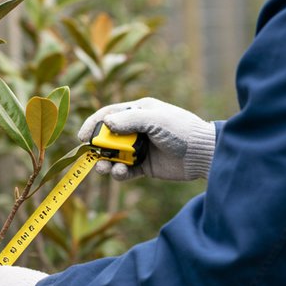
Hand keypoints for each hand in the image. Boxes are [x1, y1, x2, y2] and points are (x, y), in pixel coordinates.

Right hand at [78, 97, 215, 180]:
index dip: (93, 124)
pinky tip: (119, 173)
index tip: (82, 137)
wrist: (203, 154)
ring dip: (106, 162)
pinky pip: (125, 170)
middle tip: (93, 157)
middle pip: (108, 137)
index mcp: (139, 111)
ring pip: (114, 155)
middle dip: (98, 147)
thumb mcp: (155, 120)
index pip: (109, 115)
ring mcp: (140, 148)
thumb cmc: (182, 130)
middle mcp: (137, 129)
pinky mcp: (145, 166)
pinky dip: (119, 173)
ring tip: (105, 169)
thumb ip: (129, 121)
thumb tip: (105, 123)